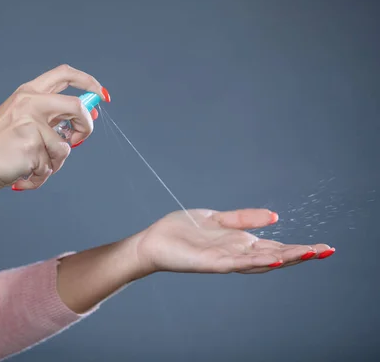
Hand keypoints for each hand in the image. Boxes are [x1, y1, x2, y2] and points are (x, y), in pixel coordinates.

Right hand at [0, 64, 107, 193]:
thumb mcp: (21, 120)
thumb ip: (50, 117)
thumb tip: (85, 118)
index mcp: (27, 92)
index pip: (65, 74)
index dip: (88, 82)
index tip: (101, 95)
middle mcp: (30, 102)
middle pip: (77, 107)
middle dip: (86, 126)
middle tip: (79, 139)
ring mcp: (31, 123)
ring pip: (64, 146)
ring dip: (54, 163)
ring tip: (33, 166)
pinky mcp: (32, 145)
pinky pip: (51, 165)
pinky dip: (41, 176)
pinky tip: (24, 174)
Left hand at [133, 208, 334, 275]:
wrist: (154, 241)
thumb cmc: (183, 231)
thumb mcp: (218, 218)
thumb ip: (244, 218)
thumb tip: (276, 217)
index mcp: (240, 243)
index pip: (275, 247)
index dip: (299, 247)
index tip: (324, 247)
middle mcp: (236, 254)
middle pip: (274, 255)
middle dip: (300, 254)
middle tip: (327, 251)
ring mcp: (225, 259)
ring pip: (260, 261)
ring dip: (285, 259)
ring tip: (309, 254)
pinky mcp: (210, 262)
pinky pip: (235, 263)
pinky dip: (254, 262)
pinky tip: (272, 259)